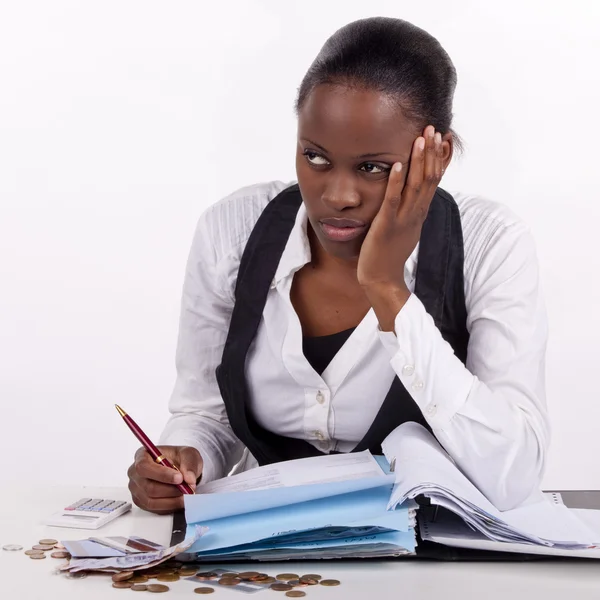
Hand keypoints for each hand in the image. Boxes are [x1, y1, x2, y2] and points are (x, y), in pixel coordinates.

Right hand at [127, 445, 202, 513]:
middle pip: (148, 487)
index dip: (161, 474)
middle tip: (188, 488)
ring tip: (186, 494)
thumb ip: (189, 464)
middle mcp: (135, 473)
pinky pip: (155, 509)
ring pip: (151, 501)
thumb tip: (189, 479)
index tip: (179, 478)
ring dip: (172, 500)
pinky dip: (170, 506)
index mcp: (142, 456)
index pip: (144, 467)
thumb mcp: (188, 454)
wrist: (180, 470)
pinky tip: (180, 499)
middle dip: (171, 490)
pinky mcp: (142, 502)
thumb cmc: (179, 459)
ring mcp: (137, 489)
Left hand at [357, 125, 445, 329]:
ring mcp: (403, 219)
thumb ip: (410, 208)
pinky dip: (396, 182)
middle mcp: (416, 213)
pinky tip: (396, 165)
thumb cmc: (390, 252)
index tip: (443, 137)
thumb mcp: (405, 226)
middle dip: (432, 152)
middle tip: (433, 128)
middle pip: (430, 178)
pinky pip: (393, 201)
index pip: (435, 180)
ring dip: (419, 161)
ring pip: (416, 186)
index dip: (440, 158)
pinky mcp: (387, 225)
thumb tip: (414, 193)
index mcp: (420, 212)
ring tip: (420, 138)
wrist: (382, 278)